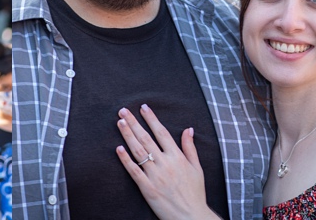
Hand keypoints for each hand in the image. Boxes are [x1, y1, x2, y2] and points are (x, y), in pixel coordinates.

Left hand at [115, 104, 217, 219]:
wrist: (191, 216)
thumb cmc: (195, 193)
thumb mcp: (197, 168)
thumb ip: (190, 148)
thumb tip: (188, 128)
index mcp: (177, 157)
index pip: (162, 133)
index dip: (151, 119)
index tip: (143, 107)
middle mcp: (166, 164)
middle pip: (146, 138)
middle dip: (134, 123)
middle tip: (123, 110)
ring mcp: (155, 175)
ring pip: (138, 151)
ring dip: (127, 135)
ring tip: (119, 122)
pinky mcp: (147, 188)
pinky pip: (134, 171)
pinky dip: (125, 159)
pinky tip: (118, 148)